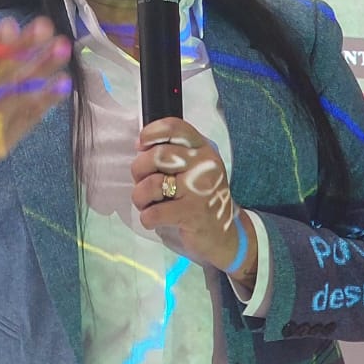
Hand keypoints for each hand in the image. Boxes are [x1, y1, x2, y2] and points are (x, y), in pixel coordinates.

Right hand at [0, 17, 71, 219]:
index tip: (12, 26)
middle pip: (1, 75)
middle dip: (26, 51)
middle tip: (48, 28)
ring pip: (19, 95)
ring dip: (42, 72)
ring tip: (63, 50)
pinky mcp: (2, 142)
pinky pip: (27, 119)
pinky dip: (45, 102)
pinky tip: (62, 84)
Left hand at [131, 118, 256, 281]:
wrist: (224, 236)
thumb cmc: (200, 200)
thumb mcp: (195, 169)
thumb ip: (173, 154)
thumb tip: (140, 147)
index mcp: (203, 149)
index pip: (174, 127)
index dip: (150, 133)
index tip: (141, 146)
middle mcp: (204, 165)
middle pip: (156, 155)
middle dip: (139, 170)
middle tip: (142, 182)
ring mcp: (200, 189)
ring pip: (151, 184)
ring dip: (140, 197)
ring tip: (149, 204)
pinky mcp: (193, 213)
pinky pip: (153, 213)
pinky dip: (147, 218)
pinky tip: (155, 220)